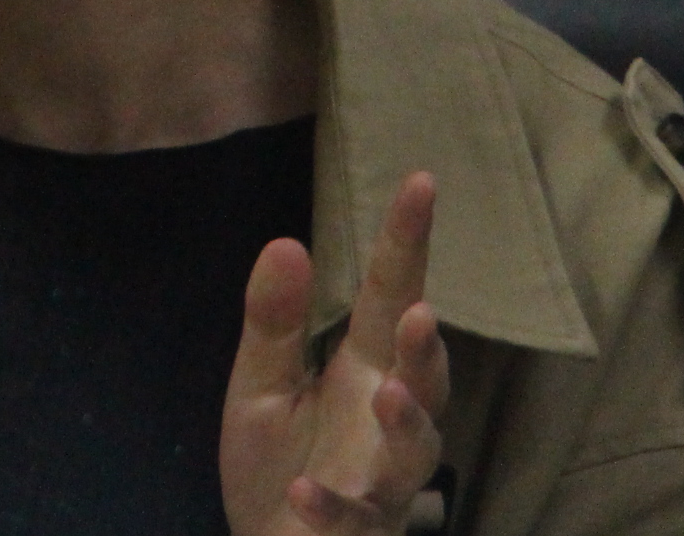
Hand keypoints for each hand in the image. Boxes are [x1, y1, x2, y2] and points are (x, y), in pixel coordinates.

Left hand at [220, 171, 448, 533]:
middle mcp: (383, 420)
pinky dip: (333, 506)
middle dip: (425, 349)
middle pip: (423, 378)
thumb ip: (273, 323)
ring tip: (386, 393)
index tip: (421, 182)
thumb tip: (286, 240)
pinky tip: (304, 489)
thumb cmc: (276, 465)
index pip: (388, 296)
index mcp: (359, 369)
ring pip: (414, 453)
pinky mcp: (359, 532)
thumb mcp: (258, 388)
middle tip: (419, 314)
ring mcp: (380, 481)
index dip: (406, 242)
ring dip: (405, 423)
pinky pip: (355, 520)